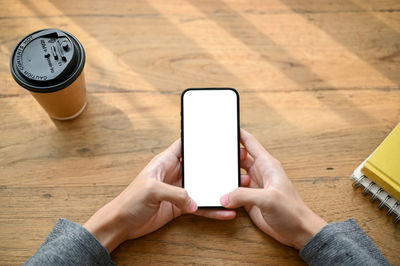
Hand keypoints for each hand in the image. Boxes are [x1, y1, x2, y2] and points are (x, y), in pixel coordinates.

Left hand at [84, 139, 235, 252]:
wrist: (122, 224)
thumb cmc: (129, 201)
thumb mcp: (150, 190)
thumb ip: (174, 193)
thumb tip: (193, 202)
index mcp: (165, 161)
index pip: (185, 144)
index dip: (199, 139)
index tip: (218, 136)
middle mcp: (174, 173)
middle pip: (200, 165)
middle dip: (217, 164)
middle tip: (236, 162)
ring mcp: (179, 190)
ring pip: (203, 186)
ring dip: (218, 187)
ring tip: (236, 188)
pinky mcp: (180, 206)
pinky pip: (200, 206)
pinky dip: (212, 209)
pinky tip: (223, 212)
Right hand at [220, 129, 326, 249]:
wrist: (298, 231)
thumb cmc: (292, 212)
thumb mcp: (268, 199)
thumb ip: (244, 195)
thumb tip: (224, 197)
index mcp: (267, 165)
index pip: (249, 142)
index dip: (237, 133)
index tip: (223, 127)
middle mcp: (259, 172)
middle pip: (238, 158)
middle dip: (226, 156)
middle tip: (212, 155)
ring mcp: (254, 186)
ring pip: (234, 174)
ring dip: (225, 176)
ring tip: (213, 175)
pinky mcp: (249, 199)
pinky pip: (234, 191)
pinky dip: (226, 191)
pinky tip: (219, 193)